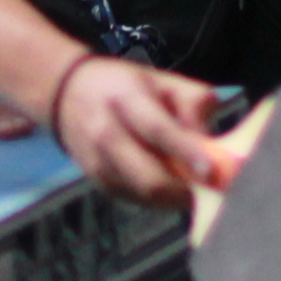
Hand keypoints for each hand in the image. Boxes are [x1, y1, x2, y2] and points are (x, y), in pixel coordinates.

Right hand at [49, 56, 227, 212]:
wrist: (66, 95)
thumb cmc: (125, 87)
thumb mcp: (163, 81)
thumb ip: (195, 103)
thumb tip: (214, 142)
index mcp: (126, 100)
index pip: (157, 129)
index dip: (186, 152)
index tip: (213, 172)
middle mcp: (106, 134)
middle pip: (148, 176)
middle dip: (185, 189)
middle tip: (213, 189)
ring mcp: (98, 163)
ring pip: (145, 194)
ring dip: (176, 196)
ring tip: (196, 186)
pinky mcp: (99, 183)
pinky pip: (139, 200)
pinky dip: (161, 199)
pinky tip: (172, 186)